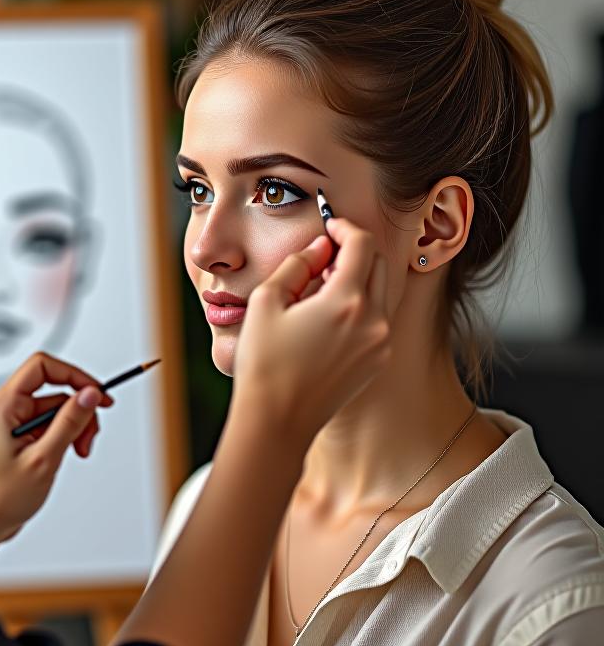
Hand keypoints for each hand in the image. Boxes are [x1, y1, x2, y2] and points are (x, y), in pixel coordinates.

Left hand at [0, 352, 113, 552]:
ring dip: (75, 427)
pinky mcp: (21, 433)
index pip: (42, 366)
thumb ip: (69, 422)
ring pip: (57, 407)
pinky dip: (66, 435)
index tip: (96, 393)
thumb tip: (90, 395)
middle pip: (55, 389)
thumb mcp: (44, 458)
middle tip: (90, 437)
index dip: (74, 375)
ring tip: (80, 451)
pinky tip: (69, 452)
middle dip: (79, 411)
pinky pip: (50, 422)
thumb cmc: (1, 496)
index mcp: (4, 405)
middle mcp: (7, 407)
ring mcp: (13, 420)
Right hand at [229, 217, 390, 453]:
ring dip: (358, 279)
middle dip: (355, 251)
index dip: (345, 227)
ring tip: (321, 289)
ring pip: (381, 292)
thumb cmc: (265, 363)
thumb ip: (298, 264)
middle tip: (324, 256)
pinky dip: (360, 306)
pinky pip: (377, 319)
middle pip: (379, 264)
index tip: (329, 225)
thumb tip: (320, 247)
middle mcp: (373, 321)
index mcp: (347, 301)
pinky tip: (327, 318)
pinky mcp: (377, 361)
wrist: (278, 420)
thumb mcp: (267, 301)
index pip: (362, 244)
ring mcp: (380, 343)